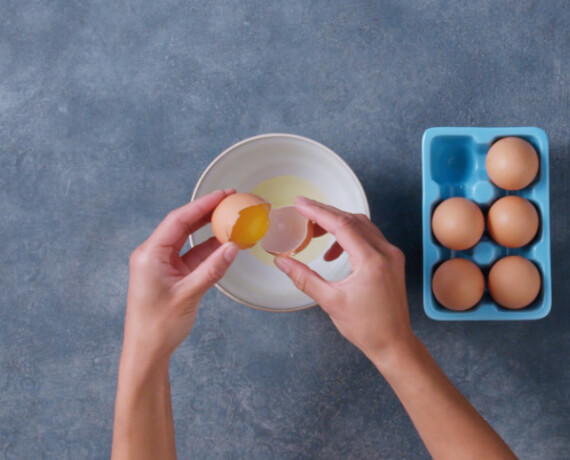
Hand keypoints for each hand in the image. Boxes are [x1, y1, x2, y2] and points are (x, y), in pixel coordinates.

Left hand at [123, 189, 239, 365]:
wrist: (146, 351)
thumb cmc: (158, 326)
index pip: (179, 220)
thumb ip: (212, 269)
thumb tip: (233, 247)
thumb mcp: (189, 295)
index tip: (223, 195)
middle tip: (230, 201)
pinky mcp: (170, 275)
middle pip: (183, 225)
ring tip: (231, 220)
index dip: (202, 205)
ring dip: (209, 231)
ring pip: (188, 239)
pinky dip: (208, 250)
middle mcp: (153, 255)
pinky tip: (224, 244)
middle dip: (207, 212)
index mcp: (150, 254)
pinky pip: (191, 256)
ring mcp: (162, 265)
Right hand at [274, 197, 412, 362]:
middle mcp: (386, 252)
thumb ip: (304, 277)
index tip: (300, 204)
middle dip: (326, 213)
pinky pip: (369, 237)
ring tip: (315, 232)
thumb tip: (281, 261)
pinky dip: (350, 235)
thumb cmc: (365, 327)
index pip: (342, 225)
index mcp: (372, 260)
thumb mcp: (330, 301)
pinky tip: (334, 251)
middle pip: (352, 220)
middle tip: (302, 212)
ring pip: (362, 225)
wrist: (394, 343)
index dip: (318, 212)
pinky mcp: (392, 260)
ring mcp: (392, 255)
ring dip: (338, 223)